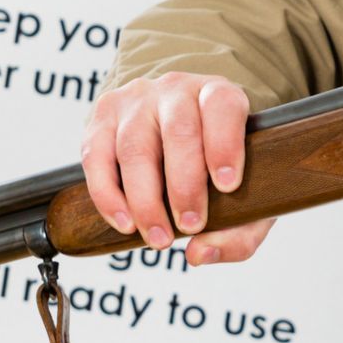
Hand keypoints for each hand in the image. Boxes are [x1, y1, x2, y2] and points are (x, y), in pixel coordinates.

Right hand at [81, 72, 275, 265]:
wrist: (178, 134)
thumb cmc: (215, 166)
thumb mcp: (245, 196)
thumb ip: (239, 232)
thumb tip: (199, 253)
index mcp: (218, 95)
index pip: (222, 107)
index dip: (225, 144)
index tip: (226, 185)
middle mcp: (176, 90)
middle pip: (178, 132)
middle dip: (184, 186)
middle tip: (191, 225)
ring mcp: (136, 100)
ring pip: (134, 147)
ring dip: (145, 200)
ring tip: (158, 237)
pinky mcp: (103, 117)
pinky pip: (97, 157)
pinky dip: (108, 196)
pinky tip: (125, 223)